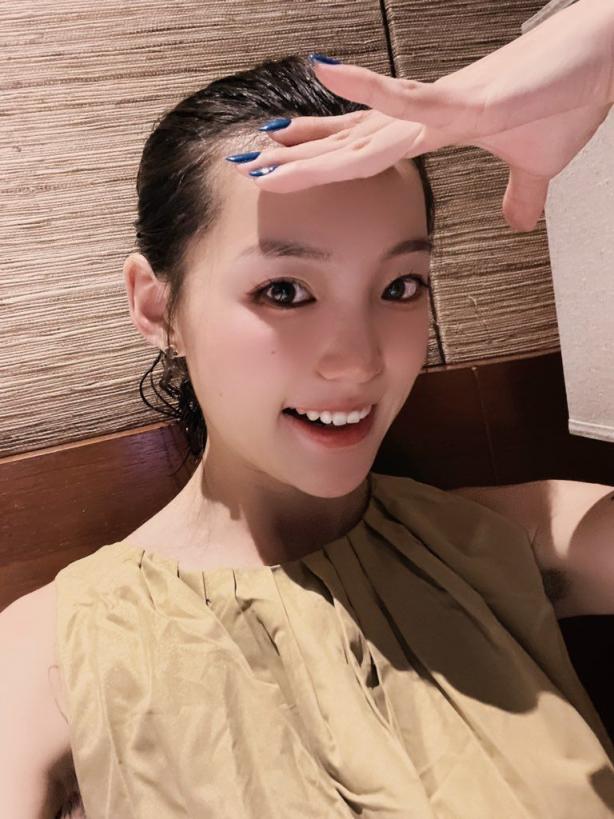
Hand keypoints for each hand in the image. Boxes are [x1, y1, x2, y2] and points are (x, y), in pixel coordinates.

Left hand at [230, 0, 613, 231]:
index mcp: (433, 131)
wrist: (603, 60)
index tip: (282, 167)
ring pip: (363, 131)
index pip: (363, 149)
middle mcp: (424, 118)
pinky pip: (411, 99)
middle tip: (247, 168)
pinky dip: (371, 91)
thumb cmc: (567, 98)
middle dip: (297, 160)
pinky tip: (331, 75)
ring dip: (313, 142)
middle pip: (348, 143)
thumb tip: (517, 223)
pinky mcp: (468, 101)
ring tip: (263, 147)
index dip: (321, 158)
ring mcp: (441, 108)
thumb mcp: (535, 167)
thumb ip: (519, 195)